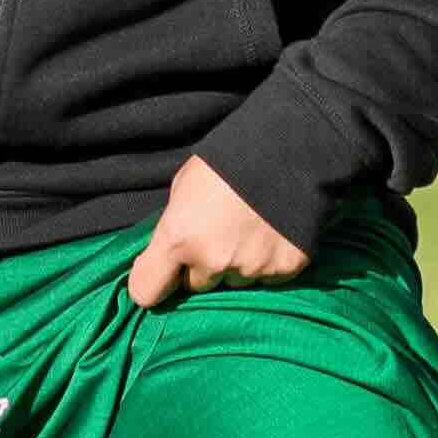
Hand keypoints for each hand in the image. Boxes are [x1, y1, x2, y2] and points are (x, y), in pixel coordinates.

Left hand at [125, 154, 312, 310]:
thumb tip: (170, 251)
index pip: (146, 291)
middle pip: (195, 285)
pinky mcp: (283, 269)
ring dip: (235, 263)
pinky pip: (267, 277)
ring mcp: (249, 268)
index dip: (151, 283)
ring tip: (248, 228)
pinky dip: (267, 261)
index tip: (159, 276)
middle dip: (201, 266)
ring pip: (232, 282)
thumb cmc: (229, 159)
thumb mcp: (185, 185)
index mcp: (178, 237)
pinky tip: (272, 233)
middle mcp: (211, 261)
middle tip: (217, 233)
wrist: (291, 147)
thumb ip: (175, 224)